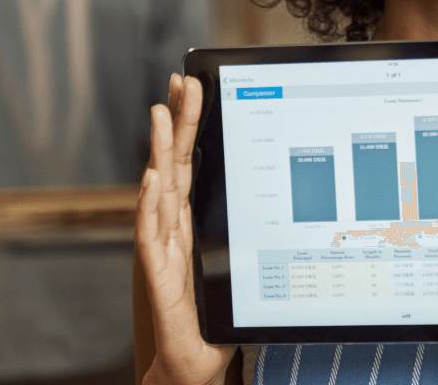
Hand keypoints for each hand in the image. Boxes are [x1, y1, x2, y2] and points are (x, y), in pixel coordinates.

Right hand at [136, 74, 235, 384]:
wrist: (189, 371)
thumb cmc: (211, 325)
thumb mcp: (240, 276)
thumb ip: (252, 248)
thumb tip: (287, 216)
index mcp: (193, 226)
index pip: (191, 166)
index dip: (188, 128)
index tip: (190, 90)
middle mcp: (175, 232)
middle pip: (175, 167)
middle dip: (176, 123)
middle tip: (180, 82)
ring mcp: (164, 253)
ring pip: (159, 193)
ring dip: (157, 151)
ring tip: (158, 114)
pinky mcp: (159, 279)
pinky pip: (153, 237)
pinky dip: (149, 207)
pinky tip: (150, 179)